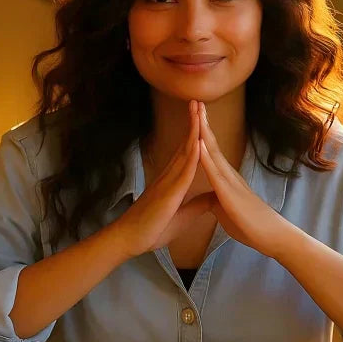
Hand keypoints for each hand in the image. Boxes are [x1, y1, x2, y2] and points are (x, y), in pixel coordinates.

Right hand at [112, 100, 213, 255]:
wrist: (130, 241)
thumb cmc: (153, 228)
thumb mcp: (183, 215)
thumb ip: (196, 204)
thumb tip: (212, 197)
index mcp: (174, 180)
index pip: (187, 151)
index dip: (195, 132)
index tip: (201, 115)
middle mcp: (170, 175)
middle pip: (185, 144)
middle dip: (193, 122)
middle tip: (198, 100)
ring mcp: (168, 182)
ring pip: (184, 152)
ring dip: (193, 130)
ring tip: (198, 110)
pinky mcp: (168, 193)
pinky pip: (182, 172)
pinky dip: (191, 155)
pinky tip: (197, 142)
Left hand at [197, 102, 289, 254]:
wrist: (271, 237)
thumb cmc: (250, 225)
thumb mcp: (227, 210)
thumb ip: (218, 199)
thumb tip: (211, 196)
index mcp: (226, 178)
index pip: (211, 150)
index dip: (201, 132)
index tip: (194, 114)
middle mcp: (229, 174)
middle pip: (212, 143)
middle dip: (202, 122)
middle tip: (194, 100)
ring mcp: (230, 181)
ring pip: (213, 152)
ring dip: (203, 131)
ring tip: (195, 112)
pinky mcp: (230, 192)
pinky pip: (215, 171)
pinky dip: (205, 155)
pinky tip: (198, 142)